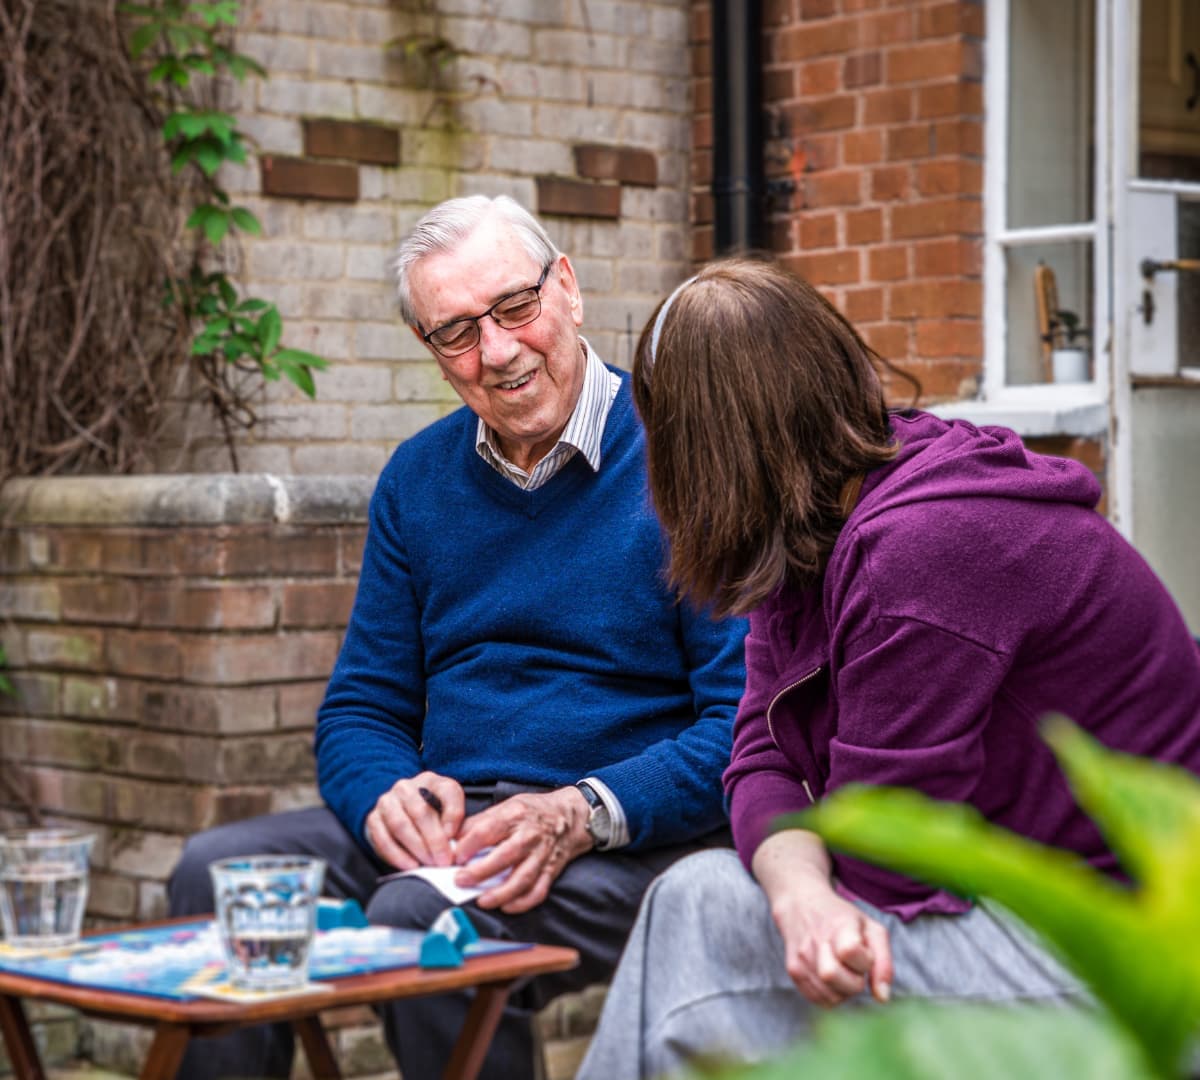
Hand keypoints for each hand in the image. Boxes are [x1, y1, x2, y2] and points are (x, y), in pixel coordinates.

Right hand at [365, 771, 463, 869]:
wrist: (402, 812)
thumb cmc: (432, 811)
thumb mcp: (450, 807)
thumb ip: (454, 816)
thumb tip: (449, 834)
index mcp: (430, 780)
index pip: (447, 792)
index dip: (454, 815)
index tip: (455, 837)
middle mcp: (405, 787)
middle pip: (420, 811)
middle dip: (434, 839)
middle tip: (443, 860)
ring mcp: (386, 802)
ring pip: (400, 825)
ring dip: (416, 848)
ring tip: (428, 864)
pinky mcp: (373, 819)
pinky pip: (383, 839)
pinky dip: (397, 855)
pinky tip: (410, 865)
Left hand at [452, 788, 592, 913]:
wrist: (571, 817)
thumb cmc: (533, 811)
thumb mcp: (506, 806)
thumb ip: (480, 821)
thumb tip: (453, 838)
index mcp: (515, 815)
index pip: (488, 830)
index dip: (468, 845)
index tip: (454, 857)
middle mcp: (530, 835)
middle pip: (505, 855)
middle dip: (481, 871)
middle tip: (460, 880)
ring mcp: (542, 855)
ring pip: (522, 878)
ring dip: (501, 893)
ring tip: (482, 901)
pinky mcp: (551, 870)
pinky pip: (538, 890)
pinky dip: (523, 902)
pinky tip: (506, 907)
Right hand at [752, 829, 891, 1007]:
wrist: (797, 897)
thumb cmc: (841, 913)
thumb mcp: (870, 925)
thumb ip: (884, 960)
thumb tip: (884, 997)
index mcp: (839, 924)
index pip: (853, 954)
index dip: (865, 961)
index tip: (862, 952)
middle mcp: (817, 940)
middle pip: (840, 981)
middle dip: (855, 984)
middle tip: (856, 969)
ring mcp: (801, 956)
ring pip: (828, 995)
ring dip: (843, 992)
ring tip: (845, 972)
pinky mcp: (791, 968)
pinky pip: (816, 999)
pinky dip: (829, 997)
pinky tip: (831, 978)